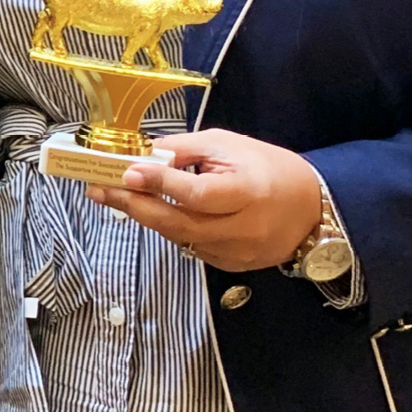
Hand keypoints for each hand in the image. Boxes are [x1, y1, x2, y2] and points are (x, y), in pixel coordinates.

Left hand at [87, 128, 322, 272]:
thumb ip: (184, 149)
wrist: (312, 208)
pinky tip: (151, 211)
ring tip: (113, 196)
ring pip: (179, 237)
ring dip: (144, 217)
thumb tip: (142, 153)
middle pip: (179, 222)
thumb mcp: (228, 145)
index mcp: (248, 192)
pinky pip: (190, 246)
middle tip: (99, 189)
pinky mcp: (231, 266)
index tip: (129, 171)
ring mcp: (237, 252)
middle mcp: (243, 229)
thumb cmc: (267, 168)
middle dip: (134, 205)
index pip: (198, 193)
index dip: (161, 183)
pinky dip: (169, 228)